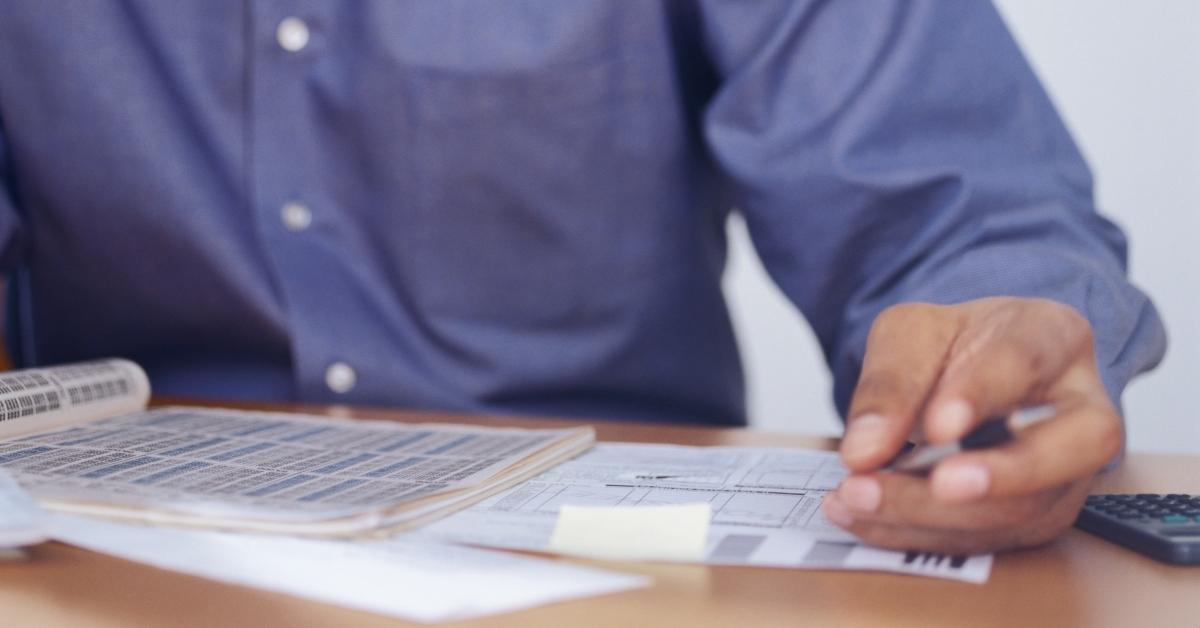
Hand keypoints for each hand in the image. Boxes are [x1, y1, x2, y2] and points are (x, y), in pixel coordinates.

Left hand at [821, 297, 1121, 553]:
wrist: (963, 375)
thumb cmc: (952, 347)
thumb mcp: (909, 335)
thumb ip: (889, 383)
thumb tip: (864, 451)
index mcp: (1054, 337)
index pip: (1025, 362)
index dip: (981, 395)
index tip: (937, 425)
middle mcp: (1081, 409)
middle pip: (1072, 448)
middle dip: (1002, 475)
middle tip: (937, 486)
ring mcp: (1067, 472)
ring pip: (1023, 508)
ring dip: (933, 513)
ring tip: (861, 496)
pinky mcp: (1034, 517)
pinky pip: (985, 539)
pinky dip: (915, 532)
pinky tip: (863, 514)